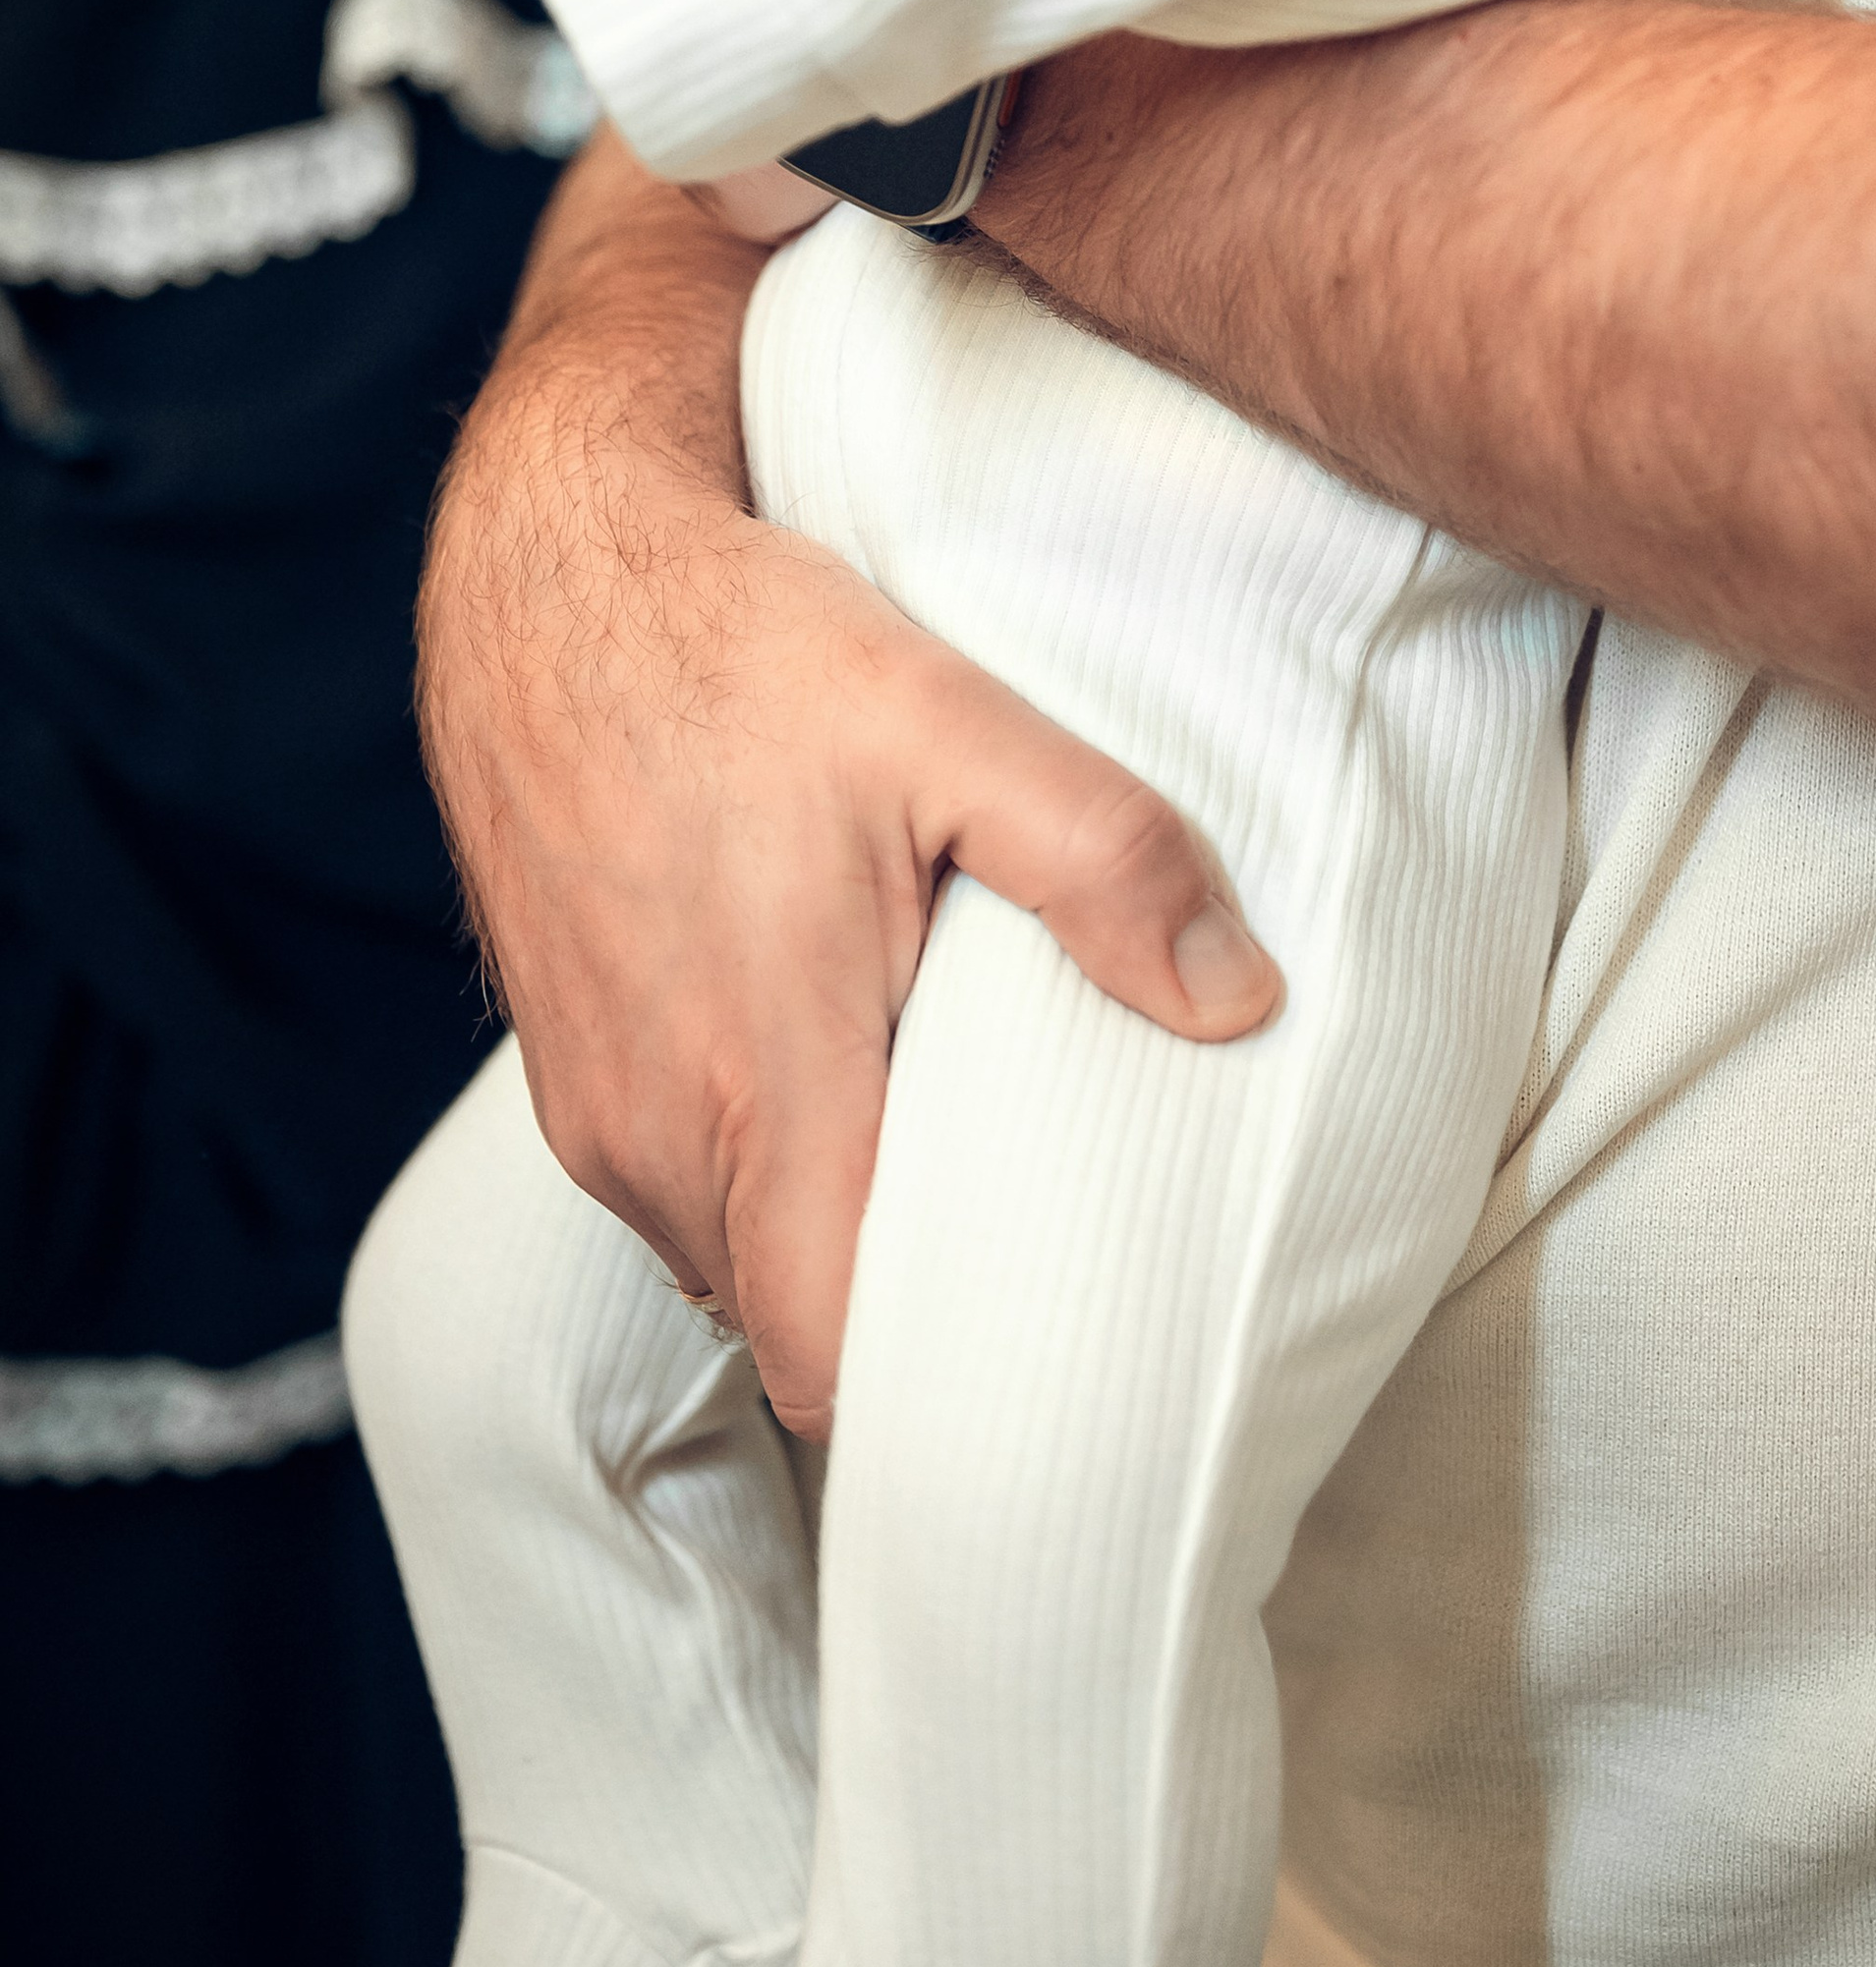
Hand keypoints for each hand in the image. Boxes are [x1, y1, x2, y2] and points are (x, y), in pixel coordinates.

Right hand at [418, 135, 1279, 1436]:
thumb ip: (1102, 860)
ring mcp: (592, 1104)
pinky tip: (840, 1071)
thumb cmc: (741, 642)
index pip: (833, 1364)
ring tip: (948, 1151)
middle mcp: (653, 1131)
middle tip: (1038, 1256)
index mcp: (761, 1086)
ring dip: (824, 1230)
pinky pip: (675, 1179)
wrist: (547, 563)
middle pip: (789, 1325)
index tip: (1040, 1378)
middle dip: (901, 1317)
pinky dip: (759, 1165)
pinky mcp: (563, 1059)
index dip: (935, 1403)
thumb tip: (1238, 999)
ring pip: (727, 1255)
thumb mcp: (950, 721)